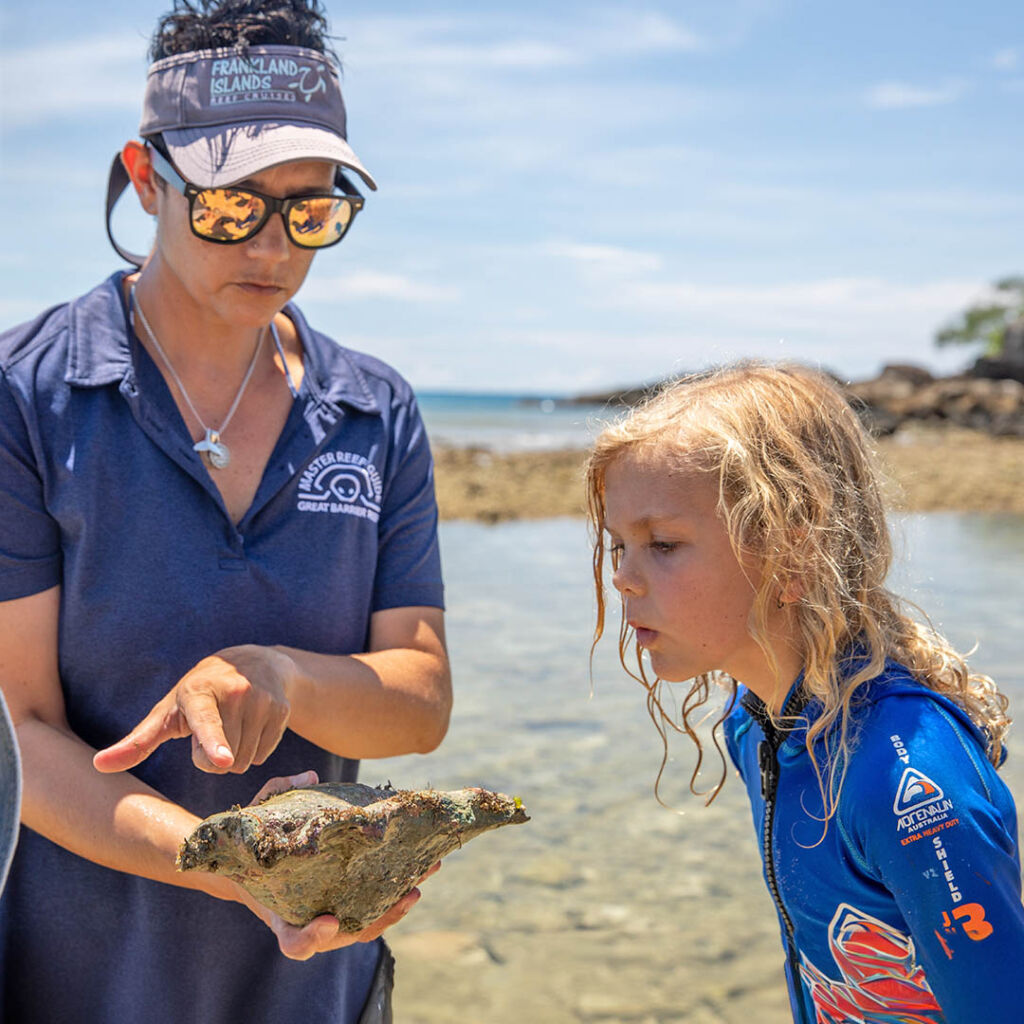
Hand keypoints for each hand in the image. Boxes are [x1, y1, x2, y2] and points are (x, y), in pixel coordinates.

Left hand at [92, 645, 295, 774]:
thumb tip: (97, 766)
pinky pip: (265, 754)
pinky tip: (252, 726)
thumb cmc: (199, 694)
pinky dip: (256, 749)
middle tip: (213, 733)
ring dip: (236, 756)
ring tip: (233, 729)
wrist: (255, 662)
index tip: (221, 759)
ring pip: (246, 760)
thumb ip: (136, 742)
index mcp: (199, 693)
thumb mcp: (168, 712)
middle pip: (224, 761)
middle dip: (215, 758)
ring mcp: (263, 699)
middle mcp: (235, 692)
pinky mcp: (283, 708)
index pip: (205, 723)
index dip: (212, 742)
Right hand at [238, 770, 439, 960]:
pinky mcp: (346, 900)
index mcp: (280, 913)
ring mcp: (329, 915)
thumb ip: (279, 793)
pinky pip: (373, 904)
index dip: (312, 937)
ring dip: (400, 903)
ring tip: (427, 870)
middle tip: (408, 895)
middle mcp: (308, 921)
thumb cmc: (253, 839)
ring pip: (368, 922)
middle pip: (347, 936)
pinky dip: (398, 888)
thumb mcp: (258, 814)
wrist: (251, 863)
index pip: (294, 941)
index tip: (329, 920)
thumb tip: (311, 776)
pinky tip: (422, 864)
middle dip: (382, 918)